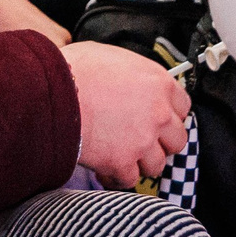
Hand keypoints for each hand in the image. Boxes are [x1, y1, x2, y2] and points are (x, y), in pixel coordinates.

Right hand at [63, 40, 190, 187]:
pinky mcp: (122, 162)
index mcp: (159, 83)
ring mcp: (142, 140)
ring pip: (157, 165)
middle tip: (143, 141)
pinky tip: (106, 168)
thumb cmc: (76, 69)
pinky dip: (118, 176)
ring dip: (141, 162)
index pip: (183, 107)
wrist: (52, 93)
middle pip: (177, 140)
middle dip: (161, 143)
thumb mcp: (112, 56)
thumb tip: (128, 79)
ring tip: (124, 156)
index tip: (158, 120)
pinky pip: (130, 180)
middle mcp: (158, 113)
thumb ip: (131, 73)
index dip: (169, 115)